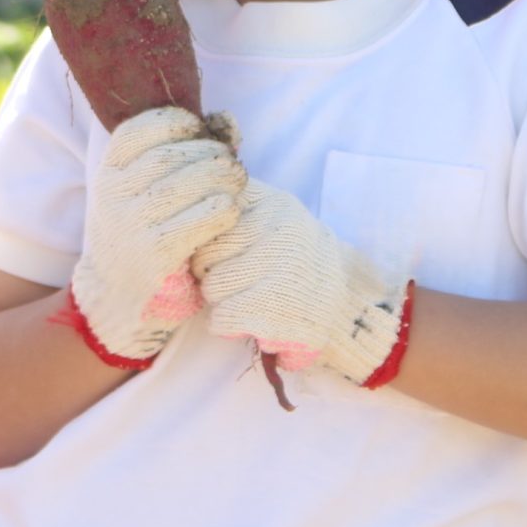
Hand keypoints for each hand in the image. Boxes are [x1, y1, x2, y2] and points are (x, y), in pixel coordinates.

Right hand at [71, 108, 245, 365]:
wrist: (117, 300)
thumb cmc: (140, 234)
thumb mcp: (143, 191)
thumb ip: (182, 151)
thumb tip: (228, 120)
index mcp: (108, 173)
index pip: (140, 129)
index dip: (178, 122)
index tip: (200, 131)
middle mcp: (114, 195)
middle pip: (172, 154)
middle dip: (210, 152)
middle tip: (231, 162)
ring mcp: (133, 224)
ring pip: (189, 182)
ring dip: (223, 176)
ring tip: (237, 181)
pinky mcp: (158, 254)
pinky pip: (203, 218)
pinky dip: (225, 208)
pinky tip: (231, 210)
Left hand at [197, 179, 410, 388]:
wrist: (346, 303)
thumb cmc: (294, 260)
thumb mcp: (272, 216)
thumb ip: (232, 206)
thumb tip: (181, 215)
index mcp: (272, 203)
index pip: (209, 214)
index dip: (207, 237)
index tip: (223, 247)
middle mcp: (279, 232)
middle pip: (203, 252)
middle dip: (209, 270)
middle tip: (236, 278)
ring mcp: (281, 271)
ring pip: (211, 286)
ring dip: (220, 299)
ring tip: (245, 297)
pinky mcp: (276, 311)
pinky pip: (222, 317)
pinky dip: (227, 324)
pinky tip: (248, 318)